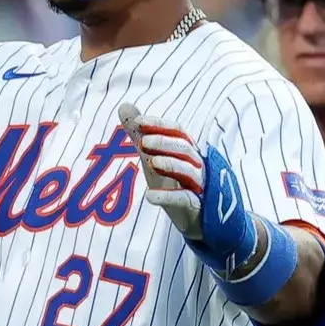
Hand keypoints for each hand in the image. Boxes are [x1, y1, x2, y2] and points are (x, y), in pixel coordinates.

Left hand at [119, 103, 256, 275]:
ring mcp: (200, 186)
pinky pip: (185, 199)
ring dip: (171, 165)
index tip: (138, 122)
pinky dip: (168, 197)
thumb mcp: (154, 156)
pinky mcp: (198, 207)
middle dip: (165, 143)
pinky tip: (149, 197)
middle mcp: (197, 165)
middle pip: (185, 149)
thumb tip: (124, 105)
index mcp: (187, 151)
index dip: (160, 125)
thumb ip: (139, 134)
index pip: (178, 132)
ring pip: (190, 171)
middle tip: (143, 141)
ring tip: (151, 162)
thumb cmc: (176, 183)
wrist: (200, 219)